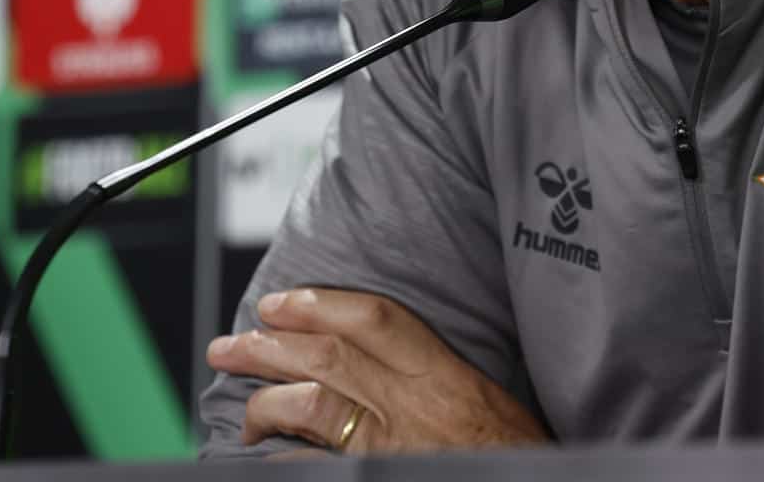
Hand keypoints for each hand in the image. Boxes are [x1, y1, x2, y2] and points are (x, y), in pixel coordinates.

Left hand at [207, 287, 547, 454]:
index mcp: (443, 375)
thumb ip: (442, 379)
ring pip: (312, 402)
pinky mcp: (374, 472)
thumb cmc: (515, 452)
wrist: (533, 477)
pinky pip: (313, 461)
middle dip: (272, 342)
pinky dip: (280, 455)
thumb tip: (395, 359)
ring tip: (237, 394)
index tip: (283, 299)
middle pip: (329, 355)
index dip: (322, 303)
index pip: (376, 320)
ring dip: (264, 393)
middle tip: (230, 342)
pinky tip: (258, 453)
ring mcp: (390, 443)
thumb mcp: (488, 401)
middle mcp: (413, 402)